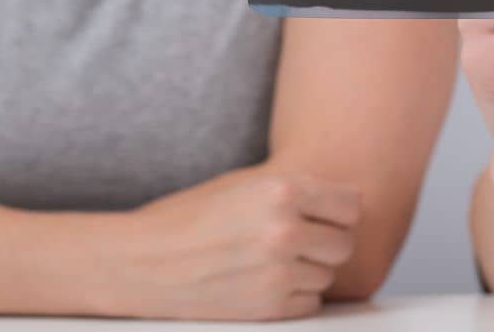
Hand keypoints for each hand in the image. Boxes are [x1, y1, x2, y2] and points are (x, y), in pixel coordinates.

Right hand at [114, 168, 360, 320]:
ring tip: (270, 260)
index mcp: (282, 190)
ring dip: (308, 270)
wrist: (142, 263)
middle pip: (344, 243)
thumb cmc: (189, 218)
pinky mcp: (268, 308)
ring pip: (327, 274)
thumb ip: (295, 192)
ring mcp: (278, 273)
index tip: (322, 215)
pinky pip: (310, 303)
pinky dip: (295, 296)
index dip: (337, 211)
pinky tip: (264, 282)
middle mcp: (285, 230)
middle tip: (297, 240)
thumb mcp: (243, 185)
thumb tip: (351, 204)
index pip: (351, 205)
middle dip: (326, 242)